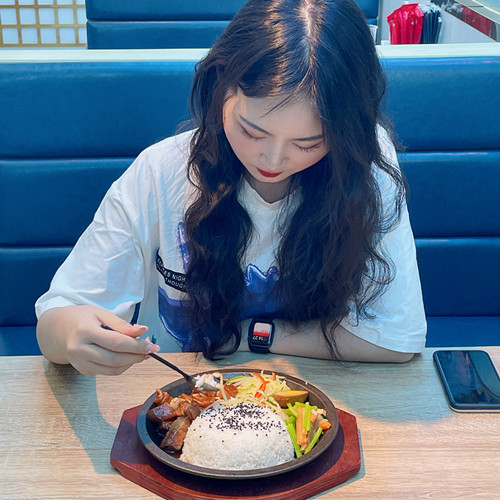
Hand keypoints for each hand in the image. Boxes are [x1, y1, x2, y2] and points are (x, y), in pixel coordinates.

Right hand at [37, 305, 159, 374]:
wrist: (57, 329)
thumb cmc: (80, 318)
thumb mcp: (101, 313)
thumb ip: (121, 324)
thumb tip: (142, 331)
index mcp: (84, 331)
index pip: (116, 342)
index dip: (136, 345)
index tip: (150, 344)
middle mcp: (80, 349)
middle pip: (115, 358)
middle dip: (136, 356)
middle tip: (150, 350)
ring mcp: (80, 362)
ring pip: (112, 369)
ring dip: (131, 363)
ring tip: (142, 354)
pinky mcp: (83, 370)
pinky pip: (107, 372)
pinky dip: (121, 366)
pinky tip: (129, 357)